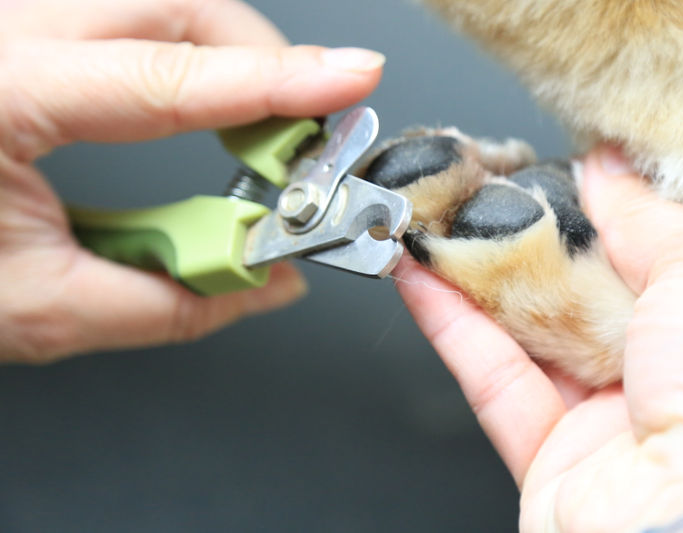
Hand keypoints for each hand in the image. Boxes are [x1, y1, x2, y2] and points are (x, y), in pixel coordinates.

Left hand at [0, 0, 383, 362]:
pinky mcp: (26, 35)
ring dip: (231, 64)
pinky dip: (192, 63)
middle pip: (177, 9)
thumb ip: (174, 301)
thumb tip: (269, 282)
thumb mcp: (39, 309)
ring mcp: (14, 23)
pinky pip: (131, 26)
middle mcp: (3, 31)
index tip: (353, 79)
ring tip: (261, 138)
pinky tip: (206, 111)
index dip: (275, 82)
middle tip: (306, 145)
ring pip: (160, 8)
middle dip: (264, 68)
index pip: (167, 75)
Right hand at [396, 145, 682, 531]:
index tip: (555, 169)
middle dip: (528, 239)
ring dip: (474, 276)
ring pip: (528, 335)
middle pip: (580, 292)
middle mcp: (669, 373)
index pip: (650, 250)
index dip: (600, 208)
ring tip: (435, 222)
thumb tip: (607, 170)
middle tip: (484, 189)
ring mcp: (609, 419)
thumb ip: (650, 215)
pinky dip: (450, 327)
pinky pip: (494, 381)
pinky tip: (420, 278)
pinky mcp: (552, 457)